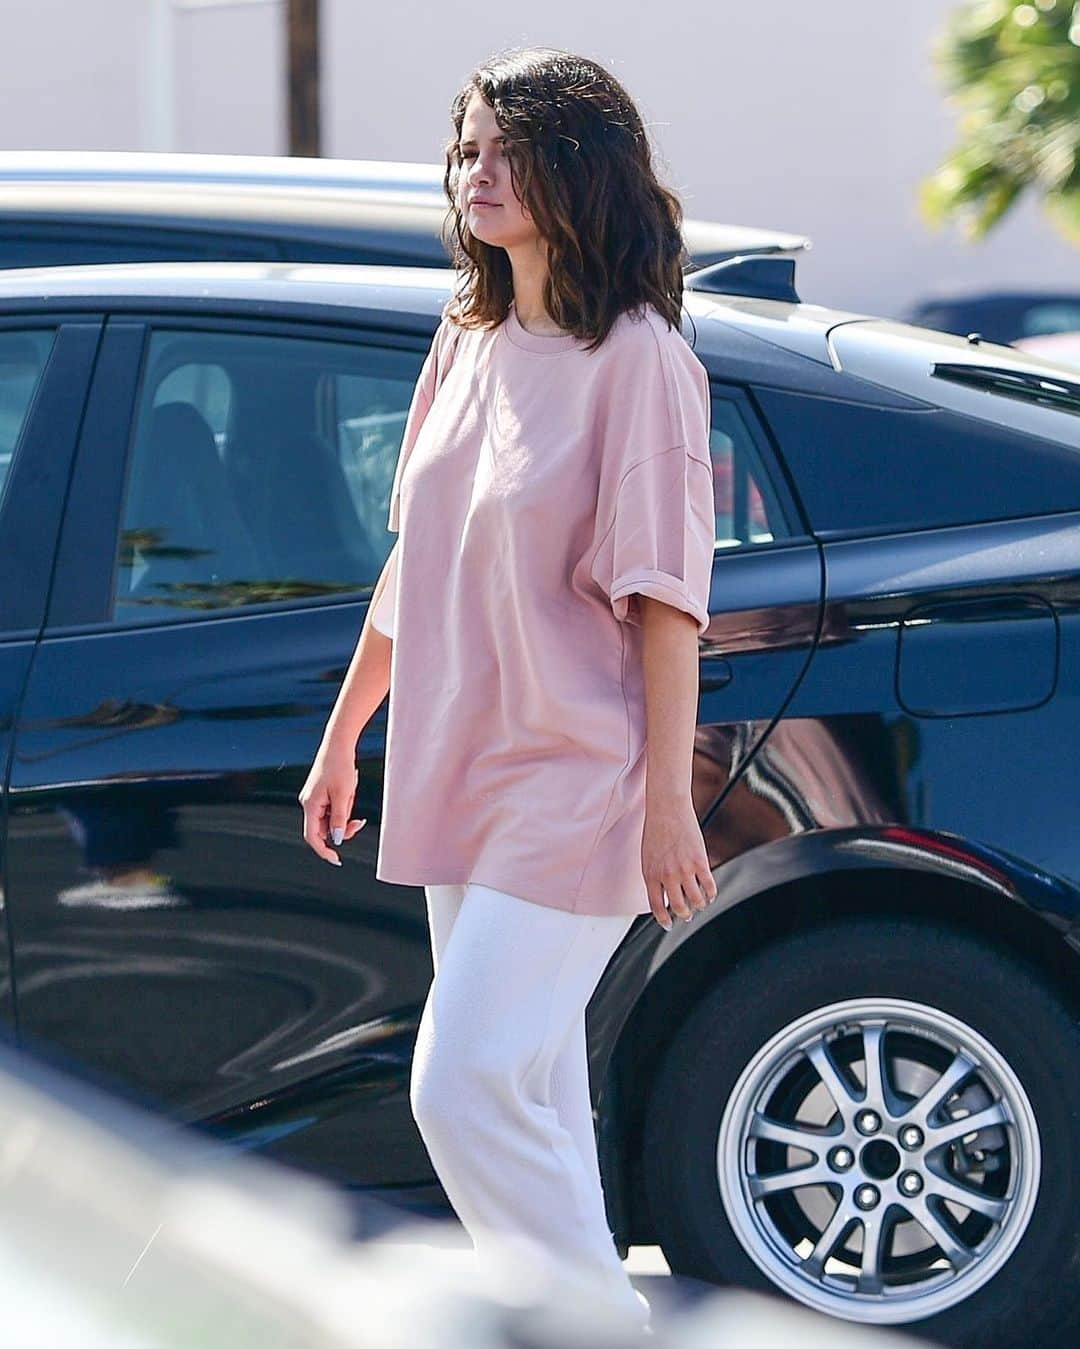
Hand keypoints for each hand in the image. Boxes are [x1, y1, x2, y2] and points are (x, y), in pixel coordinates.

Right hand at [298, 742, 366, 865]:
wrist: (338, 743)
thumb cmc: (339, 765)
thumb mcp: (343, 794)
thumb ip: (340, 819)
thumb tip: (337, 839)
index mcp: (310, 805)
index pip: (312, 837)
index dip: (324, 850)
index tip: (336, 860)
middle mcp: (309, 803)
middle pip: (325, 828)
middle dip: (343, 826)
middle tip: (359, 821)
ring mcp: (314, 798)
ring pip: (332, 818)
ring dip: (345, 811)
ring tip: (351, 792)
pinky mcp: (321, 793)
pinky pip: (334, 807)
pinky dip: (344, 804)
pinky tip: (349, 788)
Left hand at [642, 795, 716, 929]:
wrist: (667, 809)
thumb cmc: (656, 830)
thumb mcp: (647, 857)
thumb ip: (654, 877)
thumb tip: (663, 895)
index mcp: (650, 875)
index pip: (656, 907)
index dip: (663, 919)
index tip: (668, 924)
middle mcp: (667, 875)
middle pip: (678, 907)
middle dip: (684, 915)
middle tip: (687, 915)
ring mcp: (684, 869)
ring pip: (696, 900)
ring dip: (699, 906)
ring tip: (699, 904)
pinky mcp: (700, 861)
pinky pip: (709, 886)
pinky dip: (711, 894)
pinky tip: (710, 893)